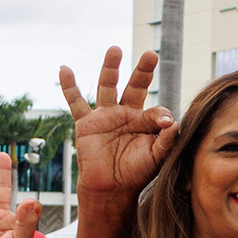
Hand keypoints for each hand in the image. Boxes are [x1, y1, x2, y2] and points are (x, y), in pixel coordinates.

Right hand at [60, 47, 175, 198]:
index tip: (166, 124)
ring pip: (107, 86)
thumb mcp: (157, 157)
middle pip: (136, 86)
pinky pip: (76, 102)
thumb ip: (167, 140)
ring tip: (115, 49)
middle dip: (143, 71)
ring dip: (110, 68)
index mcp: (146, 121)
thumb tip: (173, 122)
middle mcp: (126, 113)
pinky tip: (64, 69)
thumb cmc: (136, 173)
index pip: (157, 111)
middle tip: (151, 54)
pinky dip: (69, 86)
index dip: (162, 117)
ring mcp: (106, 116)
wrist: (112, 188)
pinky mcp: (86, 123)